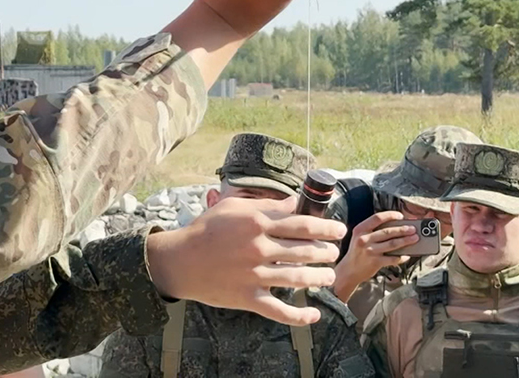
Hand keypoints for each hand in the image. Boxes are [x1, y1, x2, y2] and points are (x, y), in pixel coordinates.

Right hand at [146, 195, 345, 325]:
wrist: (180, 260)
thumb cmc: (206, 230)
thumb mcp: (233, 208)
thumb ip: (266, 206)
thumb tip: (295, 203)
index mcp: (256, 223)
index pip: (302, 224)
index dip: (326, 227)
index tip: (338, 230)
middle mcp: (258, 248)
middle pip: (305, 251)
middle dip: (326, 252)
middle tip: (333, 253)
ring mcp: (253, 275)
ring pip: (298, 279)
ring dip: (319, 278)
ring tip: (327, 276)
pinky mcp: (247, 298)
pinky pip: (279, 311)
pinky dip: (299, 316)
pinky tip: (313, 314)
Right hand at [332, 210, 418, 301]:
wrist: (349, 270)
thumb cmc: (358, 252)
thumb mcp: (360, 237)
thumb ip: (373, 231)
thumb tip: (396, 226)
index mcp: (360, 229)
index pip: (377, 218)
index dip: (390, 215)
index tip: (401, 216)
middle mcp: (364, 239)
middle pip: (387, 231)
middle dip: (403, 229)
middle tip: (413, 229)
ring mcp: (369, 251)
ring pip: (392, 244)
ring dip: (406, 241)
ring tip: (415, 238)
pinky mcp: (375, 262)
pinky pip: (393, 258)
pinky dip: (402, 256)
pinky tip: (407, 255)